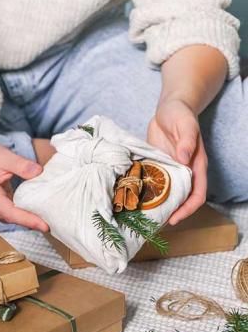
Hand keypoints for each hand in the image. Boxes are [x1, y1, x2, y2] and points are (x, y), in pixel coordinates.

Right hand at [0, 140, 48, 230]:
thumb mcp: (5, 157)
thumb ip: (22, 165)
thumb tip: (39, 172)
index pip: (11, 213)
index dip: (28, 220)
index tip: (44, 225)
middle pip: (15, 220)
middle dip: (33, 223)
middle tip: (54, 224)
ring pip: (15, 219)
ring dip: (30, 221)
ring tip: (50, 220)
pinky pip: (14, 215)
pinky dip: (26, 215)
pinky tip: (39, 213)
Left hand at [147, 98, 207, 224]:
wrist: (168, 108)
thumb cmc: (180, 114)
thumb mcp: (185, 124)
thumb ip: (186, 141)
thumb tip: (184, 159)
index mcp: (196, 166)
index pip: (197, 195)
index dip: (187, 209)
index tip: (174, 219)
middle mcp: (184, 173)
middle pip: (181, 200)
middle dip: (170, 213)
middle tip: (153, 223)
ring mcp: (170, 172)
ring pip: (166, 195)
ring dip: (157, 206)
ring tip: (142, 217)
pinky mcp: (157, 168)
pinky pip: (153, 185)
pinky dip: (146, 193)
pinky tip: (133, 199)